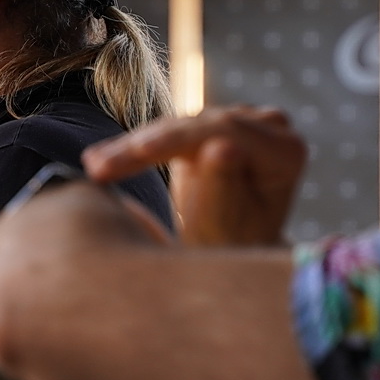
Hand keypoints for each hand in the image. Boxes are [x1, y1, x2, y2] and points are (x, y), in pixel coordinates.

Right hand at [83, 106, 307, 246]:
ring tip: (93, 166)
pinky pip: (171, 132)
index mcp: (286, 151)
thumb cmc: (235, 252)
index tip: (135, 153)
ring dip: (133, 148)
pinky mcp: (217, 125)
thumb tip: (222, 146)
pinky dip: (138, 149)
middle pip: (198, 127)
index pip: (223, 133)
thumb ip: (224, 189)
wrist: (232, 257)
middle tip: (96, 167)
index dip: (172, 143)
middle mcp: (271, 128)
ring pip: (178, 127)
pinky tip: (102, 159)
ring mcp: (245, 123)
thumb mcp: (227, 230)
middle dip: (144, 148)